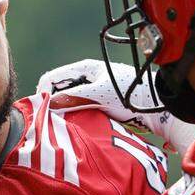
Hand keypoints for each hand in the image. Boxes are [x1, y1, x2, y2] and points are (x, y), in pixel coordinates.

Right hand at [36, 58, 194, 153]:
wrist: (154, 105)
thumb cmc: (130, 94)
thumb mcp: (99, 94)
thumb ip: (74, 97)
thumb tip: (50, 103)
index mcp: (85, 68)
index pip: (53, 77)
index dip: (43, 92)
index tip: (40, 109)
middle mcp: (86, 77)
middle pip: (58, 89)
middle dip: (50, 102)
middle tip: (44, 120)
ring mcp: (92, 90)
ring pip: (67, 100)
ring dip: (60, 111)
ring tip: (56, 124)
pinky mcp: (97, 103)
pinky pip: (77, 109)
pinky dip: (71, 116)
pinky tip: (71, 126)